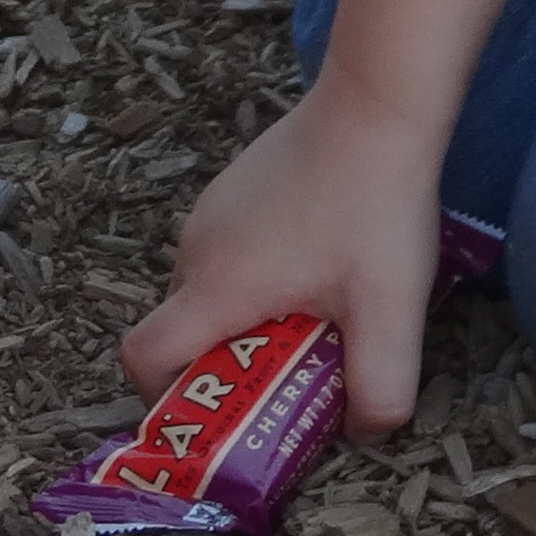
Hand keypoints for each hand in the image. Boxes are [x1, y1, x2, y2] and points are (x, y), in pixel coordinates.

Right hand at [116, 79, 449, 432]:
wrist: (379, 102)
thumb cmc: (376, 206)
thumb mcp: (392, 313)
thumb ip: (382, 390)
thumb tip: (366, 433)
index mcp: (216, 286)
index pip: (143, 358)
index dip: (163, 399)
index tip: (220, 414)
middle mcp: (198, 248)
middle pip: (183, 331)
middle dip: (229, 366)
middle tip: (296, 374)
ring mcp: (213, 212)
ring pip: (210, 292)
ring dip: (251, 319)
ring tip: (323, 315)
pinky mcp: (237, 188)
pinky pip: (231, 253)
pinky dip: (262, 277)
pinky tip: (327, 264)